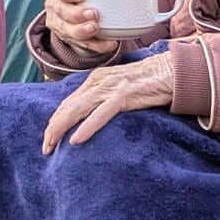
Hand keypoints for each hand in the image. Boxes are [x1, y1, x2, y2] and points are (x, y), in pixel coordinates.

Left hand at [41, 55, 174, 152]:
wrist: (174, 71)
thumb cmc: (152, 82)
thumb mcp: (122, 88)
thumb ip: (107, 98)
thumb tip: (95, 116)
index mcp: (96, 79)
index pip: (68, 102)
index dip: (56, 120)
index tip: (49, 138)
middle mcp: (98, 81)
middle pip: (67, 107)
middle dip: (53, 128)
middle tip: (45, 148)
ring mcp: (111, 87)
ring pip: (77, 110)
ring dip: (61, 129)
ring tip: (51, 146)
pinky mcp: (124, 95)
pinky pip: (101, 114)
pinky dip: (87, 127)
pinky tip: (76, 140)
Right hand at [42, 0, 113, 57]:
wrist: (78, 16)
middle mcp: (57, 8)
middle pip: (62, 11)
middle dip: (76, 13)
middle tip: (93, 13)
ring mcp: (63, 26)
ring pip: (69, 30)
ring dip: (82, 30)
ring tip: (95, 27)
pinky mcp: (73, 41)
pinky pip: (85, 45)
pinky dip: (98, 46)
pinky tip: (110, 44)